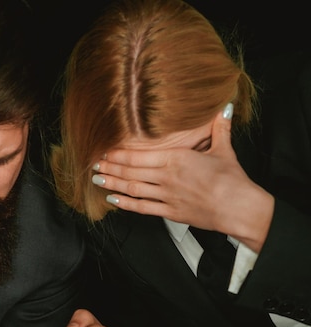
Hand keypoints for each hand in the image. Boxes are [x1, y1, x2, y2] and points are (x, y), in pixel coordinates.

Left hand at [92, 109, 273, 252]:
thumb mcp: (224, 148)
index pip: (139, 156)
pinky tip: (113, 201)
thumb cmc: (232, 180)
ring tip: (97, 180)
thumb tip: (224, 108)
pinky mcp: (170, 212)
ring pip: (133, 189)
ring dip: (113, 184)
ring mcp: (167, 196)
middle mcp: (167, 177)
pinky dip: (126, 204)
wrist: (238, 207)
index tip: (105, 151)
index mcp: (177, 159)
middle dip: (110, 168)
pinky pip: (143, 208)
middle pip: (131, 172)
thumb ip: (219, 128)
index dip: (119, 154)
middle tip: (94, 164)